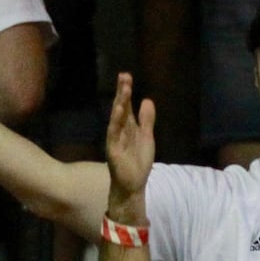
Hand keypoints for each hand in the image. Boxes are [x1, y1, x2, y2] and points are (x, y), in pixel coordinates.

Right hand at [104, 72, 155, 203]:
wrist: (133, 184)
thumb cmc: (138, 162)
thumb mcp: (147, 137)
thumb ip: (147, 120)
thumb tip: (147, 100)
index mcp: (128, 127)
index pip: (127, 106)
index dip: (126, 91)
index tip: (126, 76)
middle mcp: (120, 130)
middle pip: (120, 108)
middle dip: (122, 92)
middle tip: (124, 75)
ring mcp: (114, 139)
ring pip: (117, 118)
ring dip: (120, 103)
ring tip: (124, 89)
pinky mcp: (112, 149)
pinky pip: (114, 133)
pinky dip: (115, 121)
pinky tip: (118, 110)